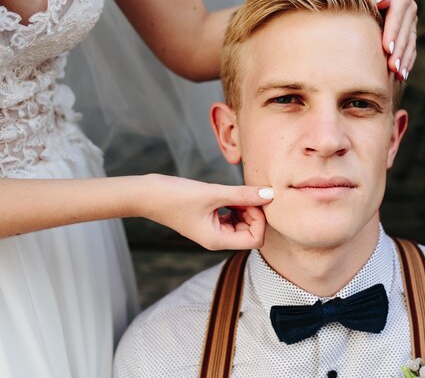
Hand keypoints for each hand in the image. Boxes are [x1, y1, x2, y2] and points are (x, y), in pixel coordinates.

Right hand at [141, 174, 273, 249]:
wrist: (145, 194)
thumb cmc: (174, 196)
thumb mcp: (213, 193)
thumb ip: (243, 195)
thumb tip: (270, 194)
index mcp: (217, 240)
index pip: (255, 240)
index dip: (259, 220)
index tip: (250, 201)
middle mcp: (217, 239)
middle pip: (252, 233)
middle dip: (254, 213)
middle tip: (245, 195)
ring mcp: (213, 231)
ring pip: (243, 224)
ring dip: (246, 208)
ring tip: (235, 194)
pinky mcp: (209, 220)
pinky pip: (232, 217)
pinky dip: (236, 206)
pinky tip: (228, 195)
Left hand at [348, 0, 417, 80]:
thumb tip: (384, 1)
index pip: (398, 14)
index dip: (393, 32)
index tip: (386, 48)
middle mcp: (409, 7)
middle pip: (405, 31)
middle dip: (399, 50)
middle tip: (391, 68)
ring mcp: (410, 21)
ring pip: (410, 42)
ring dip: (404, 59)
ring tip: (397, 75)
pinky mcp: (408, 32)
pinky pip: (410, 48)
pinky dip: (407, 62)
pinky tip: (402, 75)